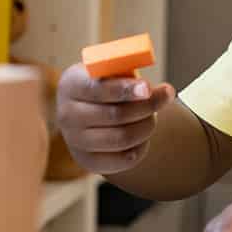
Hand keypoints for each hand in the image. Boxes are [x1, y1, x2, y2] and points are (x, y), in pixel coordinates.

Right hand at [54, 61, 174, 173]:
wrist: (91, 110)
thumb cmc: (108, 84)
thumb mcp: (112, 70)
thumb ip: (129, 72)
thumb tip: (158, 91)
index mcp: (71, 84)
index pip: (97, 89)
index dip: (124, 89)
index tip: (148, 88)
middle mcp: (67, 114)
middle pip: (115, 115)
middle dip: (147, 106)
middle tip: (164, 97)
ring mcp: (75, 141)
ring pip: (123, 138)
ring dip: (147, 126)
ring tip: (153, 116)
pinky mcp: (88, 161)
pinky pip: (124, 159)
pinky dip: (141, 147)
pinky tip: (143, 135)